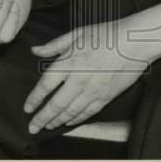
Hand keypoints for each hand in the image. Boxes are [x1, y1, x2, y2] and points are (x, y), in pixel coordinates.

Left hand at [23, 11, 160, 133]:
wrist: (133, 43)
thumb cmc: (106, 34)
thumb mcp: (77, 33)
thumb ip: (55, 45)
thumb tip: (35, 50)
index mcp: (69, 63)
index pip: (45, 86)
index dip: (34, 99)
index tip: (27, 108)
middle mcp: (78, 80)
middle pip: (55, 105)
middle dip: (42, 118)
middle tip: (32, 127)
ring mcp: (92, 91)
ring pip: (70, 112)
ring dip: (56, 121)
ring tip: (47, 127)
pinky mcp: (105, 98)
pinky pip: (87, 113)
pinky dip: (75, 120)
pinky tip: (68, 123)